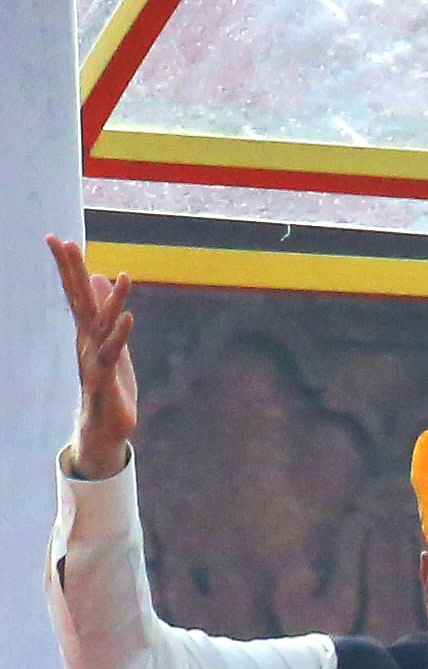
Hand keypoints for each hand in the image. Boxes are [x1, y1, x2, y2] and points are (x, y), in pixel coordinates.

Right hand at [47, 235, 136, 479]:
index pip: (76, 294)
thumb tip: (103, 278)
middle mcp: (87, 343)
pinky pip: (112, 354)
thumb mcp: (112, 343)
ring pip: (102, 326)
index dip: (69, 267)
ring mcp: (94, 361)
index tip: (58, 238)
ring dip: (112, 302)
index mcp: (88, 333)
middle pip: (80, 302)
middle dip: (72, 273)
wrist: (104, 430)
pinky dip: (119, 336)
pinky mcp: (105, 381)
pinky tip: (128, 318)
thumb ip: (106, 312)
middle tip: (62, 242)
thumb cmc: (109, 385)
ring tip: (124, 276)